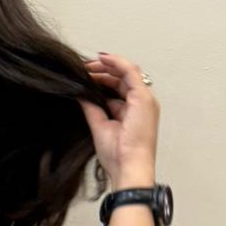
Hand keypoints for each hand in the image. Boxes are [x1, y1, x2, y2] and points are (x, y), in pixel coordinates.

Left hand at [79, 50, 159, 187]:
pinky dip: (116, 62)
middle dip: (102, 71)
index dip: (102, 80)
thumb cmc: (118, 156)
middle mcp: (141, 103)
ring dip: (107, 65)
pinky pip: (130, 71)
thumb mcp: (100, 126)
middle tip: (83, 68)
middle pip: (122, 78)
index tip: (84, 77)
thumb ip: (92, 108)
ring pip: (126, 72)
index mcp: (132, 112)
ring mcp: (144, 99)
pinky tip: (102, 58)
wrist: (129, 167)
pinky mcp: (143, 97)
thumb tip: (81, 94)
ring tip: (87, 65)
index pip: (118, 89)